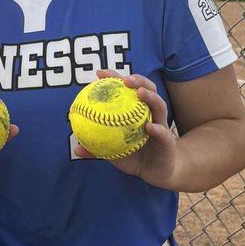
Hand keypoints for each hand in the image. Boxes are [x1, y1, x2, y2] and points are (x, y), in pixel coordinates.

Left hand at [73, 69, 177, 186]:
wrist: (155, 172)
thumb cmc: (133, 156)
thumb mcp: (112, 152)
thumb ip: (96, 149)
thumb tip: (76, 148)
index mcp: (135, 112)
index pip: (126, 90)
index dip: (114, 78)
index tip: (100, 73)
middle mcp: (150, 113)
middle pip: (147, 89)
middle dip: (137, 80)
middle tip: (124, 80)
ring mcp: (161, 124)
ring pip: (159, 106)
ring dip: (150, 97)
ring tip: (140, 93)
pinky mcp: (168, 140)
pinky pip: (163, 132)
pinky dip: (157, 128)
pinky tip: (149, 127)